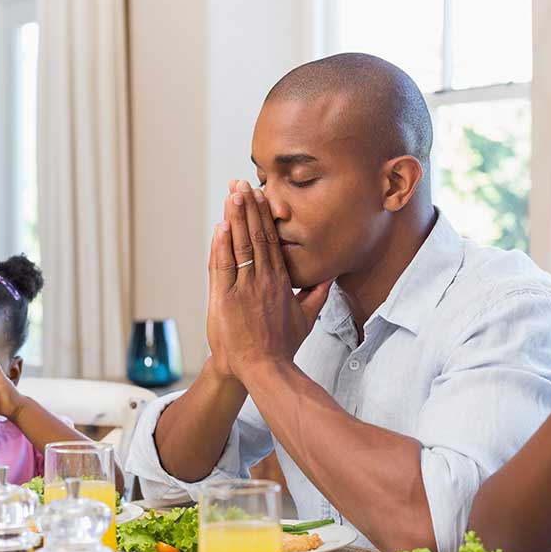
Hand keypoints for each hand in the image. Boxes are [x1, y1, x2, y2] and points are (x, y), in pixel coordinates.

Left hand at [204, 181, 331, 380]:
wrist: (264, 367)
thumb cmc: (283, 346)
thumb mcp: (306, 318)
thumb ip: (317, 295)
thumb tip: (329, 279)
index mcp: (280, 282)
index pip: (271, 241)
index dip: (264, 216)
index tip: (260, 196)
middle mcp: (263, 280)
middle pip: (255, 235)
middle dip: (248, 207)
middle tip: (242, 183)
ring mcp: (244, 288)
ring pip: (240, 245)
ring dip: (235, 218)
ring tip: (232, 194)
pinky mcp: (226, 299)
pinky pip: (223, 266)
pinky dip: (221, 245)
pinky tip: (221, 225)